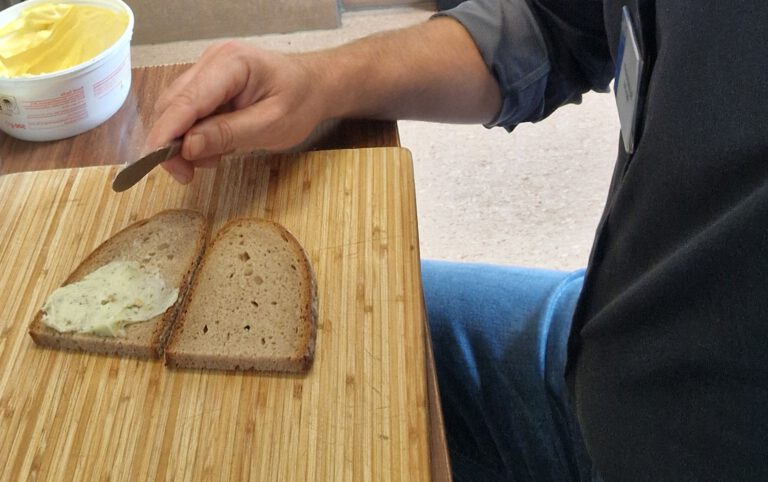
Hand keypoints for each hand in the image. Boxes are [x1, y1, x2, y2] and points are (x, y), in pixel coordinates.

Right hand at [146, 41, 326, 183]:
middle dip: (172, 142)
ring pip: (176, 109)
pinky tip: (214, 148)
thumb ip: (229, 134)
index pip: (187, 100)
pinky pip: (188, 111)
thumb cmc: (300, 102)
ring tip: (211, 160)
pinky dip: (194, 135)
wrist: (314, 86)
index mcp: (231, 63)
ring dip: (183, 141)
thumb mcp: (271, 125)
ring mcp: (208, 70)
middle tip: (185, 175)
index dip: (167, 132)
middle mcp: (213, 60)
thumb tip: (188, 147)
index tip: (155, 161)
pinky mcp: (208, 84)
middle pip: (173, 104)